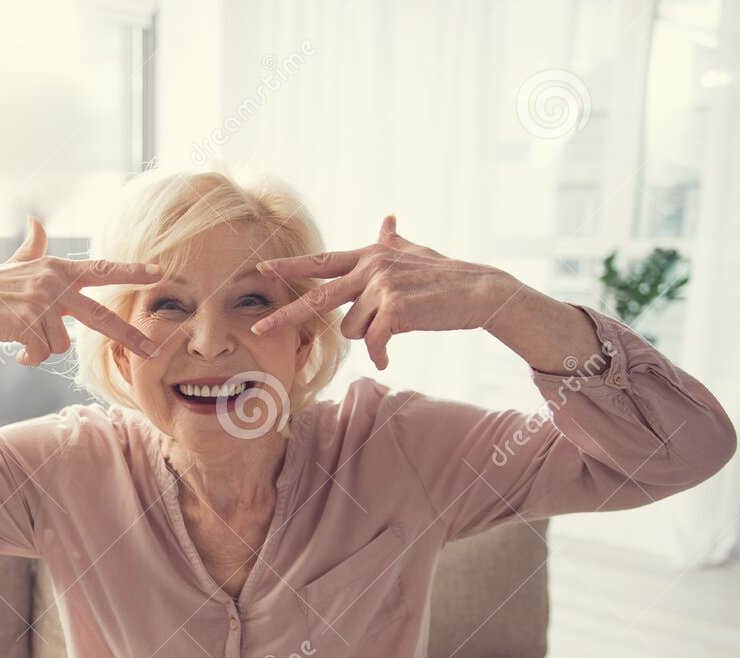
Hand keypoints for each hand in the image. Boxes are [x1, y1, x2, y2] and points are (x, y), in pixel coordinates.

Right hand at [0, 216, 161, 365]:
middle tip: (153, 352)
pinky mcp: (27, 323)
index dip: (132, 271)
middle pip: (100, 318)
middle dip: (130, 337)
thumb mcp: (16, 264)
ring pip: (61, 346)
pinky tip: (15, 349)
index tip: (159, 274)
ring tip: (23, 338)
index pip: (103, 269)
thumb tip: (36, 221)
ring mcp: (41, 303)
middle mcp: (54, 283)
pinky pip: (41, 354)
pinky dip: (28, 358)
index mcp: (58, 269)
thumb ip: (34, 247)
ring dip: (42, 349)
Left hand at [250, 215, 514, 370]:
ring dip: (370, 337)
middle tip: (260, 328)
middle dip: (286, 315)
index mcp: (369, 256)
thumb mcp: (415, 253)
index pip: (322, 262)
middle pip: (318, 298)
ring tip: (395, 326)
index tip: (262, 270)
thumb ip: (393, 240)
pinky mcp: (394, 308)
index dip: (291, 267)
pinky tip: (388, 358)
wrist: (479, 291)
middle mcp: (371, 267)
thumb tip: (387, 218)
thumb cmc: (445, 276)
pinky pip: (373, 343)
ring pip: (352, 329)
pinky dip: (380, 355)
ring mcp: (381, 286)